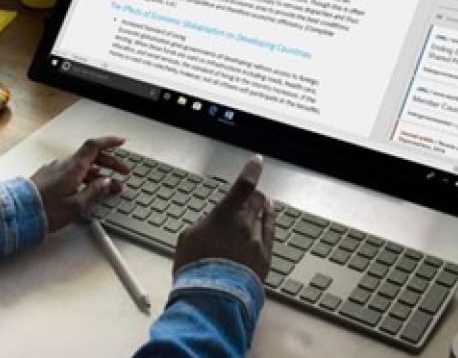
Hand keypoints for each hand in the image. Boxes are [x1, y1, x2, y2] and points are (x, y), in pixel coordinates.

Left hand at [30, 136, 131, 232]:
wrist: (18, 213)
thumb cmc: (45, 210)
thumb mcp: (77, 205)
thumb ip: (94, 192)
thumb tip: (107, 183)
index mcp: (73, 167)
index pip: (94, 146)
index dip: (109, 142)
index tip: (121, 142)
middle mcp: (64, 165)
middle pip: (91, 157)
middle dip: (110, 163)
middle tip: (123, 172)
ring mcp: (55, 170)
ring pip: (82, 166)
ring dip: (98, 173)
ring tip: (109, 187)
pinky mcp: (48, 177)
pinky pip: (71, 172)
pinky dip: (84, 177)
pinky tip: (88, 187)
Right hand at [173, 154, 274, 279]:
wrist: (213, 296)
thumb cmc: (195, 268)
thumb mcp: (187, 239)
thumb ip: (203, 225)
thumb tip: (212, 225)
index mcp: (225, 215)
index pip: (243, 186)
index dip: (251, 170)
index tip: (257, 161)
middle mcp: (245, 224)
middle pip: (256, 200)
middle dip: (252, 194)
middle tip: (248, 194)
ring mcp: (257, 241)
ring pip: (263, 215)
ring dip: (260, 208)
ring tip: (259, 205)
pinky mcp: (265, 258)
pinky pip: (270, 234)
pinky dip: (268, 222)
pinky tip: (267, 218)